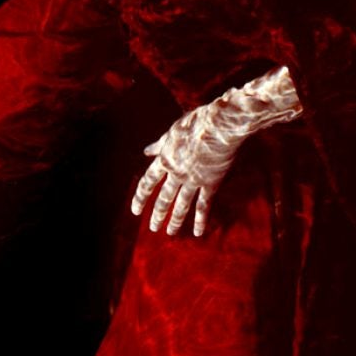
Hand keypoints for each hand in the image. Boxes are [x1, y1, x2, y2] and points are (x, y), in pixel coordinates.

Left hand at [131, 66, 302, 238]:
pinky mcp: (211, 183)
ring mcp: (193, 180)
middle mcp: (176, 173)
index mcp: (165, 159)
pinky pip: (203, 205)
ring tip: (169, 233)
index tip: (135, 210)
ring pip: (181, 205)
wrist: (220, 124)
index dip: (140, 197)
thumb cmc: (197, 122)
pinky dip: (200, 220)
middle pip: (163, 198)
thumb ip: (160, 144)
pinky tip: (197, 232)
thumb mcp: (173, 131)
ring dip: (174, 220)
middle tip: (153, 227)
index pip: (147, 183)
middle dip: (157, 214)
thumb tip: (146, 151)